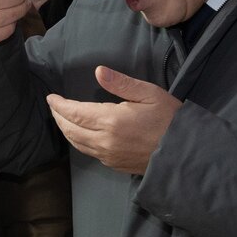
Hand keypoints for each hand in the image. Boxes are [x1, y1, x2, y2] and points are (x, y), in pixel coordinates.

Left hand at [46, 67, 181, 174]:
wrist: (185, 154)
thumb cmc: (170, 119)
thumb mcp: (149, 94)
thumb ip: (121, 83)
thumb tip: (98, 71)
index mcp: (111, 121)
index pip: (74, 113)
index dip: (59, 105)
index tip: (51, 97)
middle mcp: (104, 141)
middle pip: (70, 130)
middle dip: (58, 117)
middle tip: (53, 106)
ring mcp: (108, 155)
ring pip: (76, 143)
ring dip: (66, 130)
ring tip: (61, 118)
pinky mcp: (113, 164)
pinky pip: (88, 152)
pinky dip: (77, 141)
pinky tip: (79, 134)